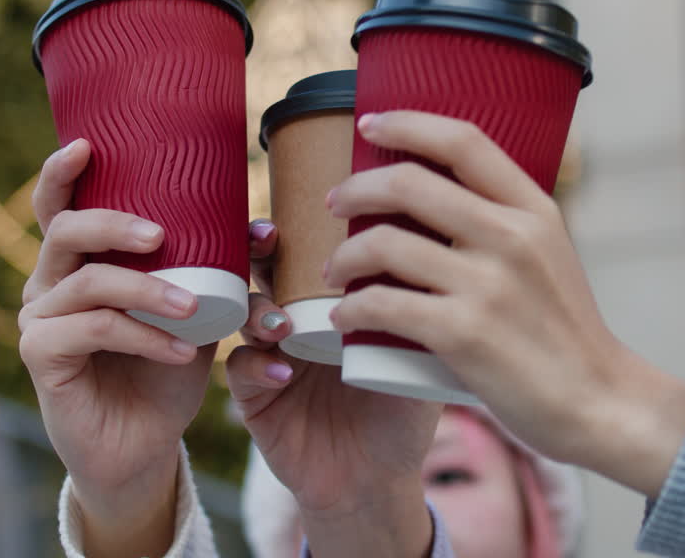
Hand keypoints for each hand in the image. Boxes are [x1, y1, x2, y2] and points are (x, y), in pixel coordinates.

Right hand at [18, 139, 216, 554]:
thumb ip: (214, 268)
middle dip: (114, 221)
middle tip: (161, 234)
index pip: (58, 204)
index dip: (62, 171)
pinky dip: (144, 336)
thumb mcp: (196, 311)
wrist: (144, 443)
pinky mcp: (42, 357)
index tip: (90, 145)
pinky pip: (94, 330)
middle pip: (66, 229)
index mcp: (78, 261)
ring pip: (89, 281)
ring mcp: (40, 319)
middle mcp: (49, 282)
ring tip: (195, 308)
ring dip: (148, 289)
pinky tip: (180, 352)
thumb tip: (263, 227)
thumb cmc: (165, 368)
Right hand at [226, 220, 438, 557]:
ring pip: (246, 313)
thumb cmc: (403, 409)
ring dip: (259, 311)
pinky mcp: (254, 396)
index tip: (316, 204)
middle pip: (268, 268)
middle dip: (261, 249)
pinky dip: (257, 367)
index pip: (314, 246)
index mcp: (333, 298)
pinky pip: (241, 370)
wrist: (379, 480)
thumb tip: (442, 243)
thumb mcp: (419, 353)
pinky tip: (282, 372)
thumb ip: (423, 306)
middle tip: (269, 239)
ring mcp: (271, 354)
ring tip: (281, 324)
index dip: (308, 221)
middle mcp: (296, 317)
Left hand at [325, 112, 684, 497]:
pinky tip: (343, 317)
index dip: (408, 124)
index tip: (370, 124)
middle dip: (356, 188)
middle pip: (409, 183)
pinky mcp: (462, 333)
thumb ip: (504, 220)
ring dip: (344, 255)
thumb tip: (439, 189)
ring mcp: (487, 285)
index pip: (463, 141)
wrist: (596, 400)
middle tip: (335, 203)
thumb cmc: (564, 330)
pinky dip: (351, 309)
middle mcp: (510, 237)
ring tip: (335, 270)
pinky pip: (382, 303)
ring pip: (384, 243)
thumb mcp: (550, 254)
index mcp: (533, 210)